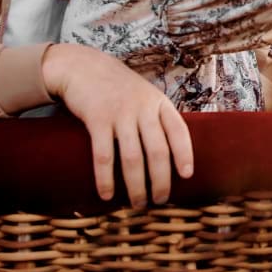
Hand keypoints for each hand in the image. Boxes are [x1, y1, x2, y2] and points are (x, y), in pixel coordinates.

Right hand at [41, 43, 193, 206]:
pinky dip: (106, 178)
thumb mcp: (144, 95)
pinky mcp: (97, 119)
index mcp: (159, 103)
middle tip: (160, 200)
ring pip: (133, 158)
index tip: (187, 175)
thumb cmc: (117, 87)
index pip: (179, 131)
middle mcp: (143, 108)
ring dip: (137, 186)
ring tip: (138, 204)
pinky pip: (104, 155)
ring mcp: (120, 113)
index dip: (185, 154)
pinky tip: (107, 195)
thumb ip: (156, 118)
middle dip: (161, 180)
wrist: (84, 67)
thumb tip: (169, 154)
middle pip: (158, 151)